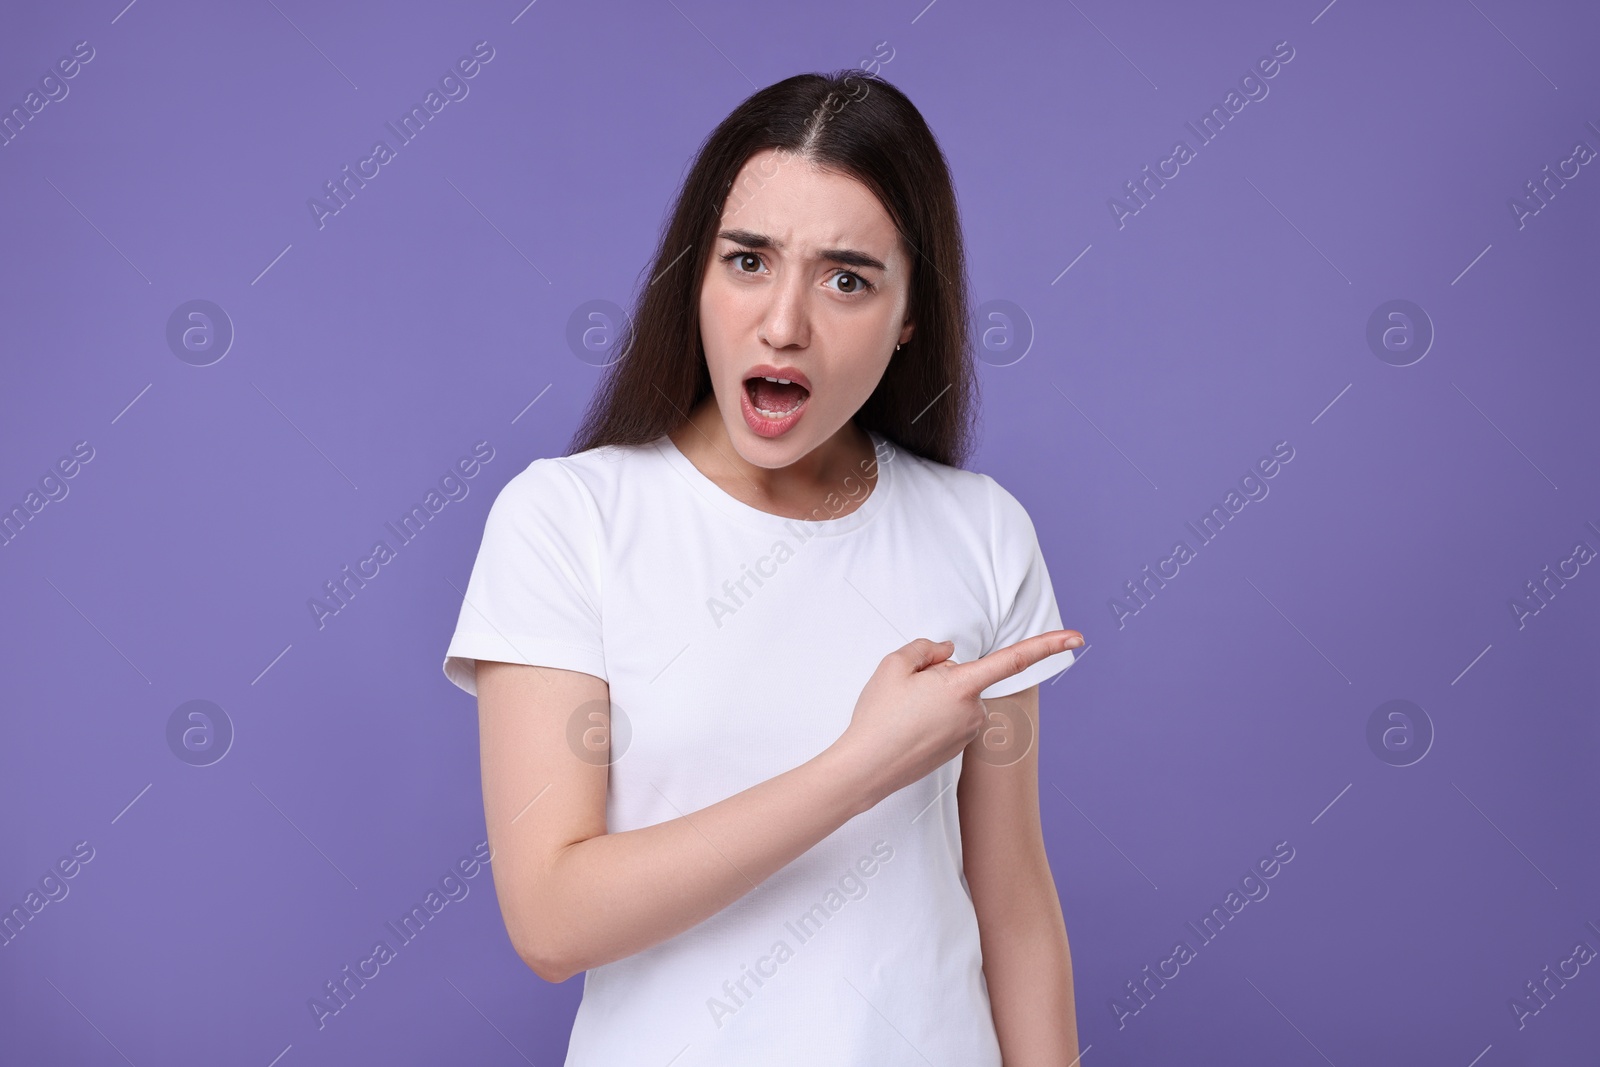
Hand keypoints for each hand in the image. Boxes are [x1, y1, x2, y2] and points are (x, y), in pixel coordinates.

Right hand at [834, 630, 1083, 804]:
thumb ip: (926, 648)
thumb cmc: (878, 717)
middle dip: (937, 677)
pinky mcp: (956, 749)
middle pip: (963, 678)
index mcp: (962, 686)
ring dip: (933, 699)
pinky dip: (931, 718)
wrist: (866, 769)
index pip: (1014, 659)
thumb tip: (946, 652)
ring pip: (955, 700)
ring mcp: (966, 733)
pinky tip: (907, 729)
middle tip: (903, 693)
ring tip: (901, 714)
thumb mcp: (894, 665)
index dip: (1048, 645)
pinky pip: (949, 719)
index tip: (1078, 637)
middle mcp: (973, 711)